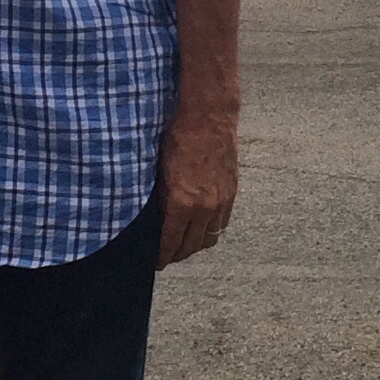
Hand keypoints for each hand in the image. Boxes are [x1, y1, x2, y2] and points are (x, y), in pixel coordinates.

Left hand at [156, 102, 236, 268]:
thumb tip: (148, 216)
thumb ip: (157, 197)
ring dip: (195, 245)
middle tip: (166, 256)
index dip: (161, 257)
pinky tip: (200, 226)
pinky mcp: (231, 193)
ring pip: (209, 238)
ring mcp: (220, 202)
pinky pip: (222, 223)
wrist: (208, 116)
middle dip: (177, 254)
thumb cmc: (176, 137)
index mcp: (180, 204)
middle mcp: (203, 208)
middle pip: (191, 246)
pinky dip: (210, 229)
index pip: (170, 243)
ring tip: (183, 244)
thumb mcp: (156, 168)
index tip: (155, 262)